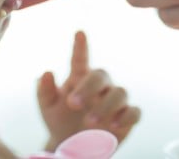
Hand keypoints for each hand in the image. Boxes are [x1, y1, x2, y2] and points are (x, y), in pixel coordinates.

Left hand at [37, 31, 140, 149]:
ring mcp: (114, 101)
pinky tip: (112, 126)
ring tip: (88, 121)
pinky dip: (126, 117)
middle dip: (88, 87)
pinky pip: (134, 112)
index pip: (80, 59)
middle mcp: (100, 86)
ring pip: (120, 93)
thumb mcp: (47, 108)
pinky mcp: (127, 118)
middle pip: (101, 75)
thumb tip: (45, 73)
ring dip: (105, 106)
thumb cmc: (60, 120)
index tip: (79, 33)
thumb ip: (44, 91)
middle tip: (72, 104)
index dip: (80, 46)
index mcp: (79, 78)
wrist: (71, 145)